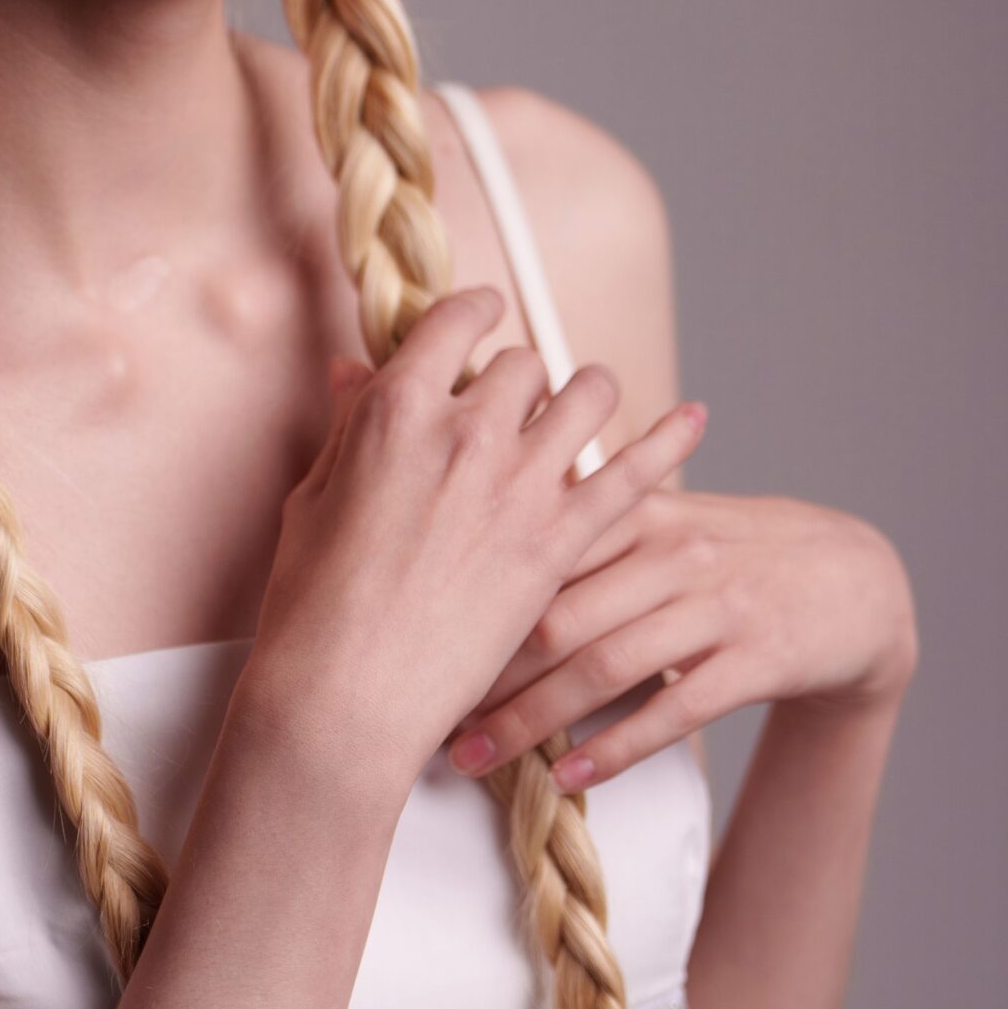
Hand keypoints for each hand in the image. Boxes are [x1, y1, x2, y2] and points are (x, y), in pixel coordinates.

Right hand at [230, 286, 709, 815]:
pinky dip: (668, 440)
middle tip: (508, 411)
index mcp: (398, 409)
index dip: (471, 315)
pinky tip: (692, 420)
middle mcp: (468, 431)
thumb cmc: (315, 603)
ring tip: (579, 413)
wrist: (350, 693)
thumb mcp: (317, 497)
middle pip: (522, 364)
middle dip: (516, 380)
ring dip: (583, 397)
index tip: (479, 319)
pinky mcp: (560, 540)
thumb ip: (350, 426)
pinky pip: (634, 471)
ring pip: (587, 395)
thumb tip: (354, 370)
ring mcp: (521, 485)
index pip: (455, 321)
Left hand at [445, 483, 918, 790]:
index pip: (532, 549)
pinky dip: (615, 746)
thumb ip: (575, 527)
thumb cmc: (730, 554)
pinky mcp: (757, 657)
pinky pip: (674, 709)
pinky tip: (565, 778)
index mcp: (634, 510)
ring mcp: (717, 604)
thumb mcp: (660, 520)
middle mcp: (671, 550)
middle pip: (555, 613)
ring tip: (472, 759)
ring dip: (531, 720)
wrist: (855, 581)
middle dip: (481, 672)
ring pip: (604, 665)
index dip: (464, 598)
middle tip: (421, 716)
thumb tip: (464, 542)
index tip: (404, 639)